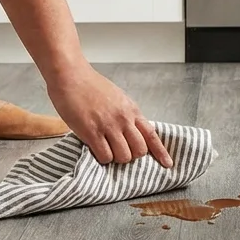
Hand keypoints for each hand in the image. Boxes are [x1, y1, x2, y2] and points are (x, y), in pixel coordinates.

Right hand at [46, 65, 173, 167]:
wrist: (71, 76)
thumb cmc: (91, 86)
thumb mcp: (117, 98)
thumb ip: (126, 115)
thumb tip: (132, 133)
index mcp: (131, 110)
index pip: (151, 134)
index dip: (160, 151)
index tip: (168, 164)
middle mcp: (123, 119)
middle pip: (140, 150)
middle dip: (132, 155)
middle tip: (120, 151)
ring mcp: (108, 126)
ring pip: (124, 156)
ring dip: (116, 158)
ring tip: (106, 149)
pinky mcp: (91, 132)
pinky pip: (105, 156)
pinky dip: (102, 158)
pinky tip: (96, 149)